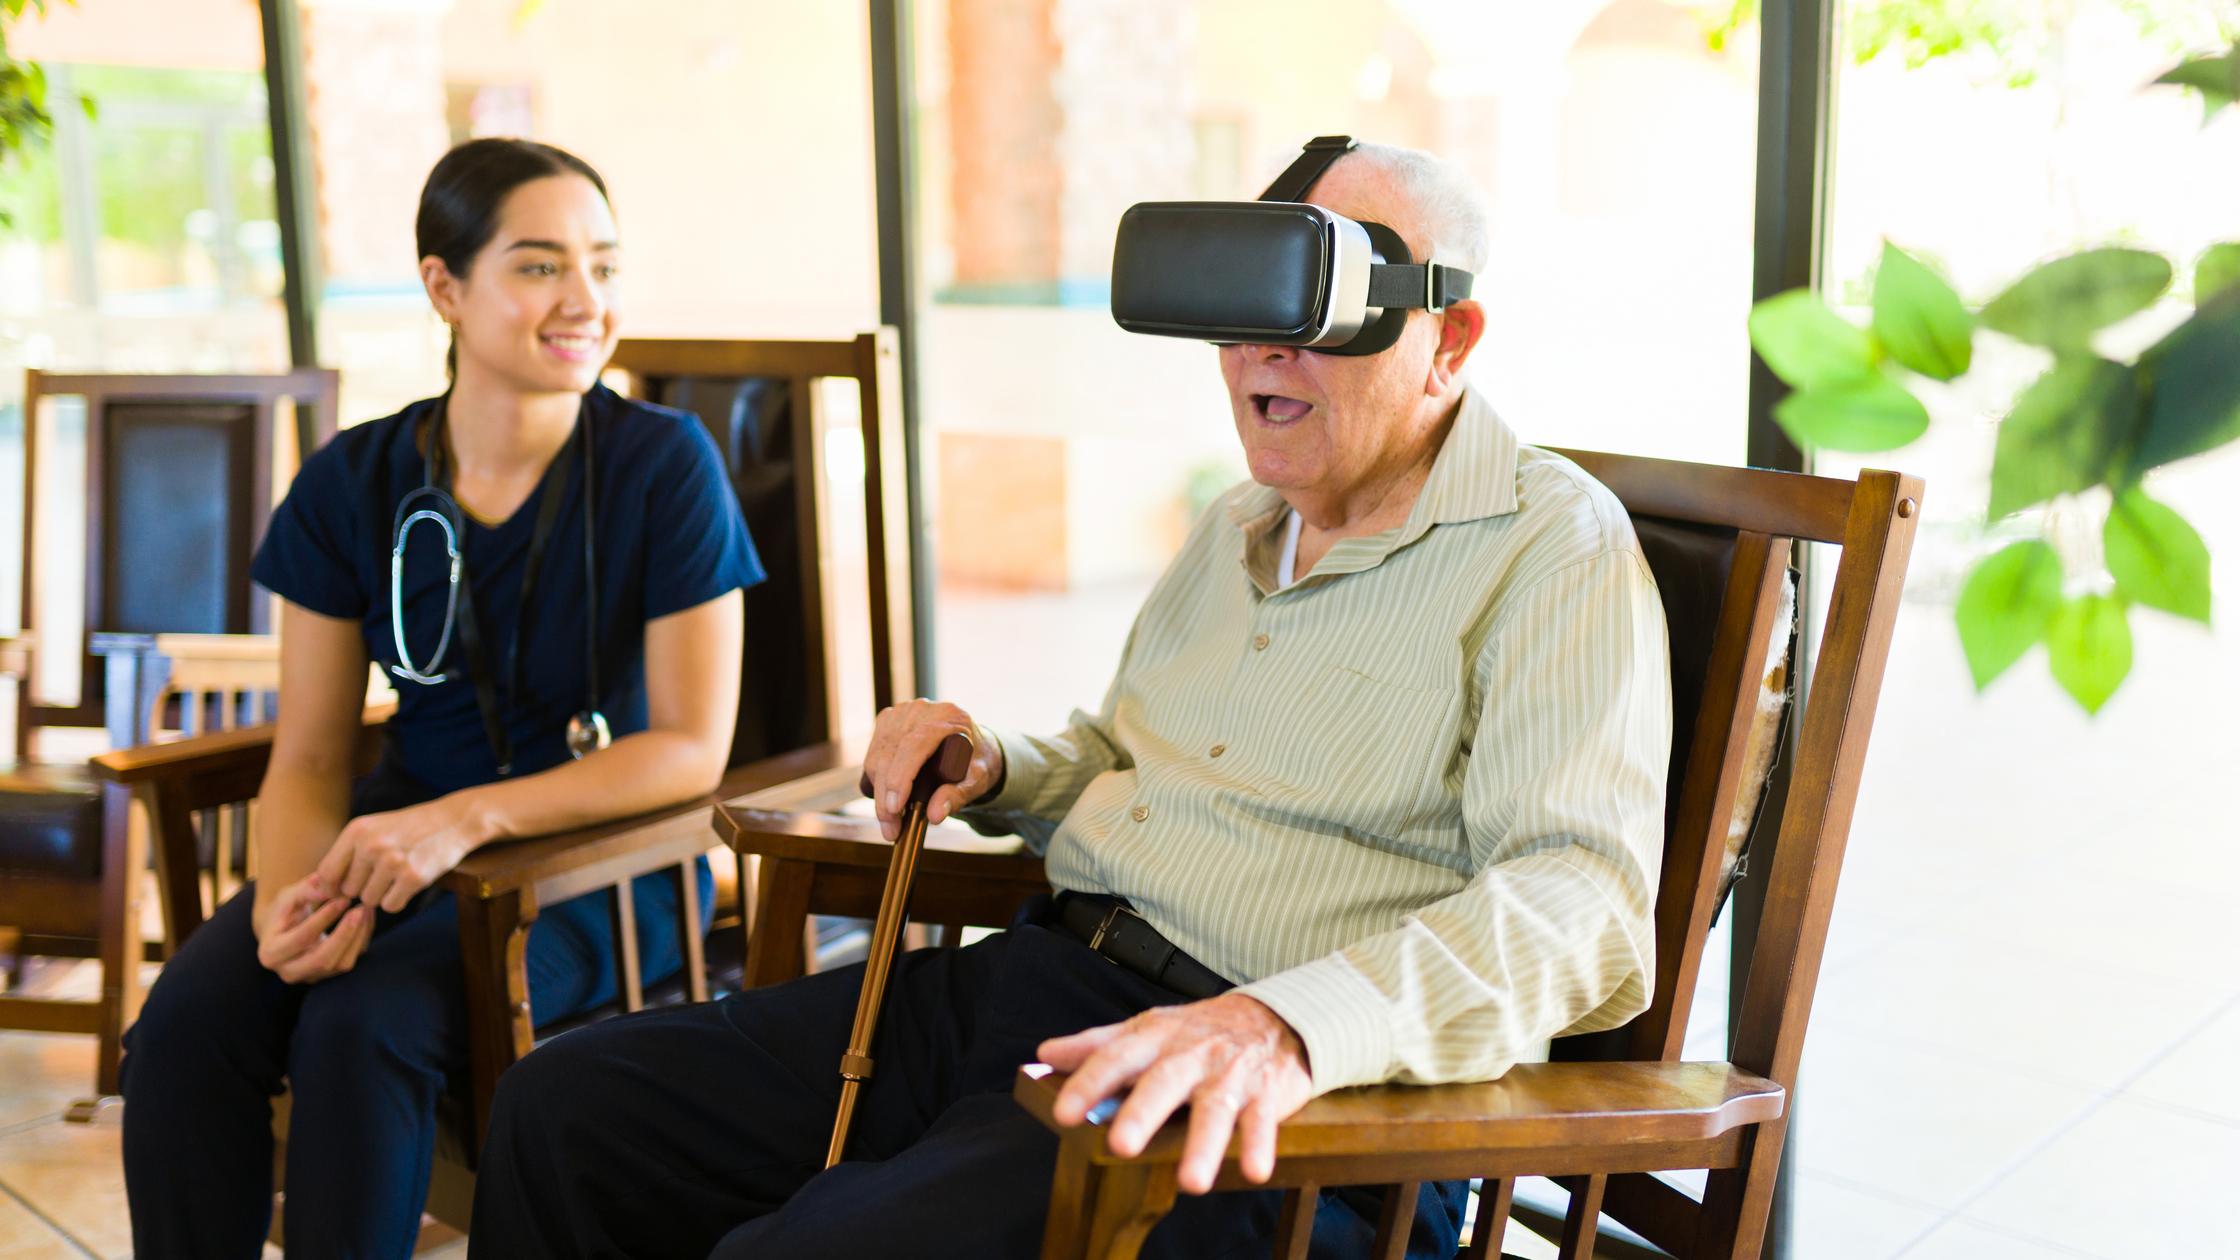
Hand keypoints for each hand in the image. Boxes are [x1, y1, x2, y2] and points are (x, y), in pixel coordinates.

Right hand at [252, 874, 374, 982]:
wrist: (285, 929)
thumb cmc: (286, 909)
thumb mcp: (289, 896)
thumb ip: (306, 890)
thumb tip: (330, 888)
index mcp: (271, 953)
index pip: (302, 938)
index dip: (324, 919)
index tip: (342, 899)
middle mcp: (289, 972)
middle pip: (322, 960)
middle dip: (344, 934)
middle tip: (359, 910)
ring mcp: (311, 977)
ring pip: (342, 964)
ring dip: (358, 937)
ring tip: (365, 910)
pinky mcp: (330, 975)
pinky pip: (352, 960)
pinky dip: (362, 939)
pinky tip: (367, 918)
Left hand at [314, 794, 489, 913]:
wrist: (454, 821)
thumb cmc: (409, 828)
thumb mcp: (374, 829)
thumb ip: (347, 854)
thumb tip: (320, 889)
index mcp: (357, 830)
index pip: (326, 873)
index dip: (333, 887)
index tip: (345, 888)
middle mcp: (372, 845)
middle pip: (349, 890)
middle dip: (364, 888)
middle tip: (384, 874)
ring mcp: (393, 861)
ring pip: (369, 900)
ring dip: (382, 895)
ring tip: (399, 875)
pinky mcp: (413, 877)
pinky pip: (391, 906)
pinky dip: (399, 900)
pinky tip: (410, 882)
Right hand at [861, 700, 1004, 840]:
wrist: (972, 748)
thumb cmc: (976, 763)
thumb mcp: (977, 781)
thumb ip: (958, 796)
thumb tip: (934, 815)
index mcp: (948, 717)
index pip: (915, 743)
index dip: (901, 777)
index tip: (895, 808)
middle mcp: (922, 710)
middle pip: (892, 753)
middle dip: (887, 796)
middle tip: (891, 829)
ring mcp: (902, 713)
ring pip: (878, 756)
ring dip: (879, 793)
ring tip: (889, 823)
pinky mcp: (888, 721)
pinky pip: (873, 755)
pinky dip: (876, 781)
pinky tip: (886, 801)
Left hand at [1038, 994, 1313, 1194]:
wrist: (1272, 1016)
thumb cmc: (1199, 1030)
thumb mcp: (1147, 1029)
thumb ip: (1098, 1044)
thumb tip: (1047, 1055)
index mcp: (1155, 1039)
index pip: (1115, 1058)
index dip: (1089, 1084)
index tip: (1064, 1112)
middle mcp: (1190, 1056)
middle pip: (1164, 1083)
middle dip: (1142, 1114)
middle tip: (1121, 1145)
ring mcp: (1228, 1076)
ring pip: (1215, 1109)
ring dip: (1203, 1146)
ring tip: (1191, 1182)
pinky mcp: (1263, 1094)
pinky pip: (1262, 1121)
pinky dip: (1260, 1146)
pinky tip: (1254, 1171)